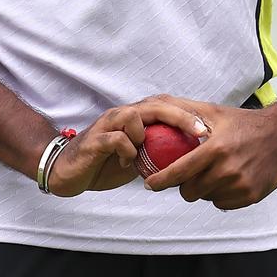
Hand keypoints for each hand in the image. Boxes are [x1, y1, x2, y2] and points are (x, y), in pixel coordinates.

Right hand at [47, 96, 206, 197]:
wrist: (67, 171)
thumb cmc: (103, 163)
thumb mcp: (135, 158)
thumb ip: (154, 153)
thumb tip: (184, 161)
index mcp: (134, 118)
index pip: (164, 107)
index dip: (186, 115)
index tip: (209, 128)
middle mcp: (121, 116)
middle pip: (155, 105)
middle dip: (180, 117)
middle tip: (200, 132)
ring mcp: (107, 126)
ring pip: (133, 116)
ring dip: (146, 135)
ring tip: (145, 153)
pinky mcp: (95, 141)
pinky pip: (116, 139)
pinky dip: (126, 150)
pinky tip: (126, 163)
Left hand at [142, 95, 276, 210]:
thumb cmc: (244, 122)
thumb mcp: (216, 113)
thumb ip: (188, 112)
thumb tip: (161, 106)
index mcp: (216, 148)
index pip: (181, 171)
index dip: (162, 180)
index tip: (150, 184)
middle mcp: (228, 169)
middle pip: (191, 190)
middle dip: (184, 185)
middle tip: (187, 175)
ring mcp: (240, 185)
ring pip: (206, 197)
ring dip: (204, 189)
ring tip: (212, 172)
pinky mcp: (250, 196)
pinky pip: (223, 203)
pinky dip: (219, 195)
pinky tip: (226, 180)